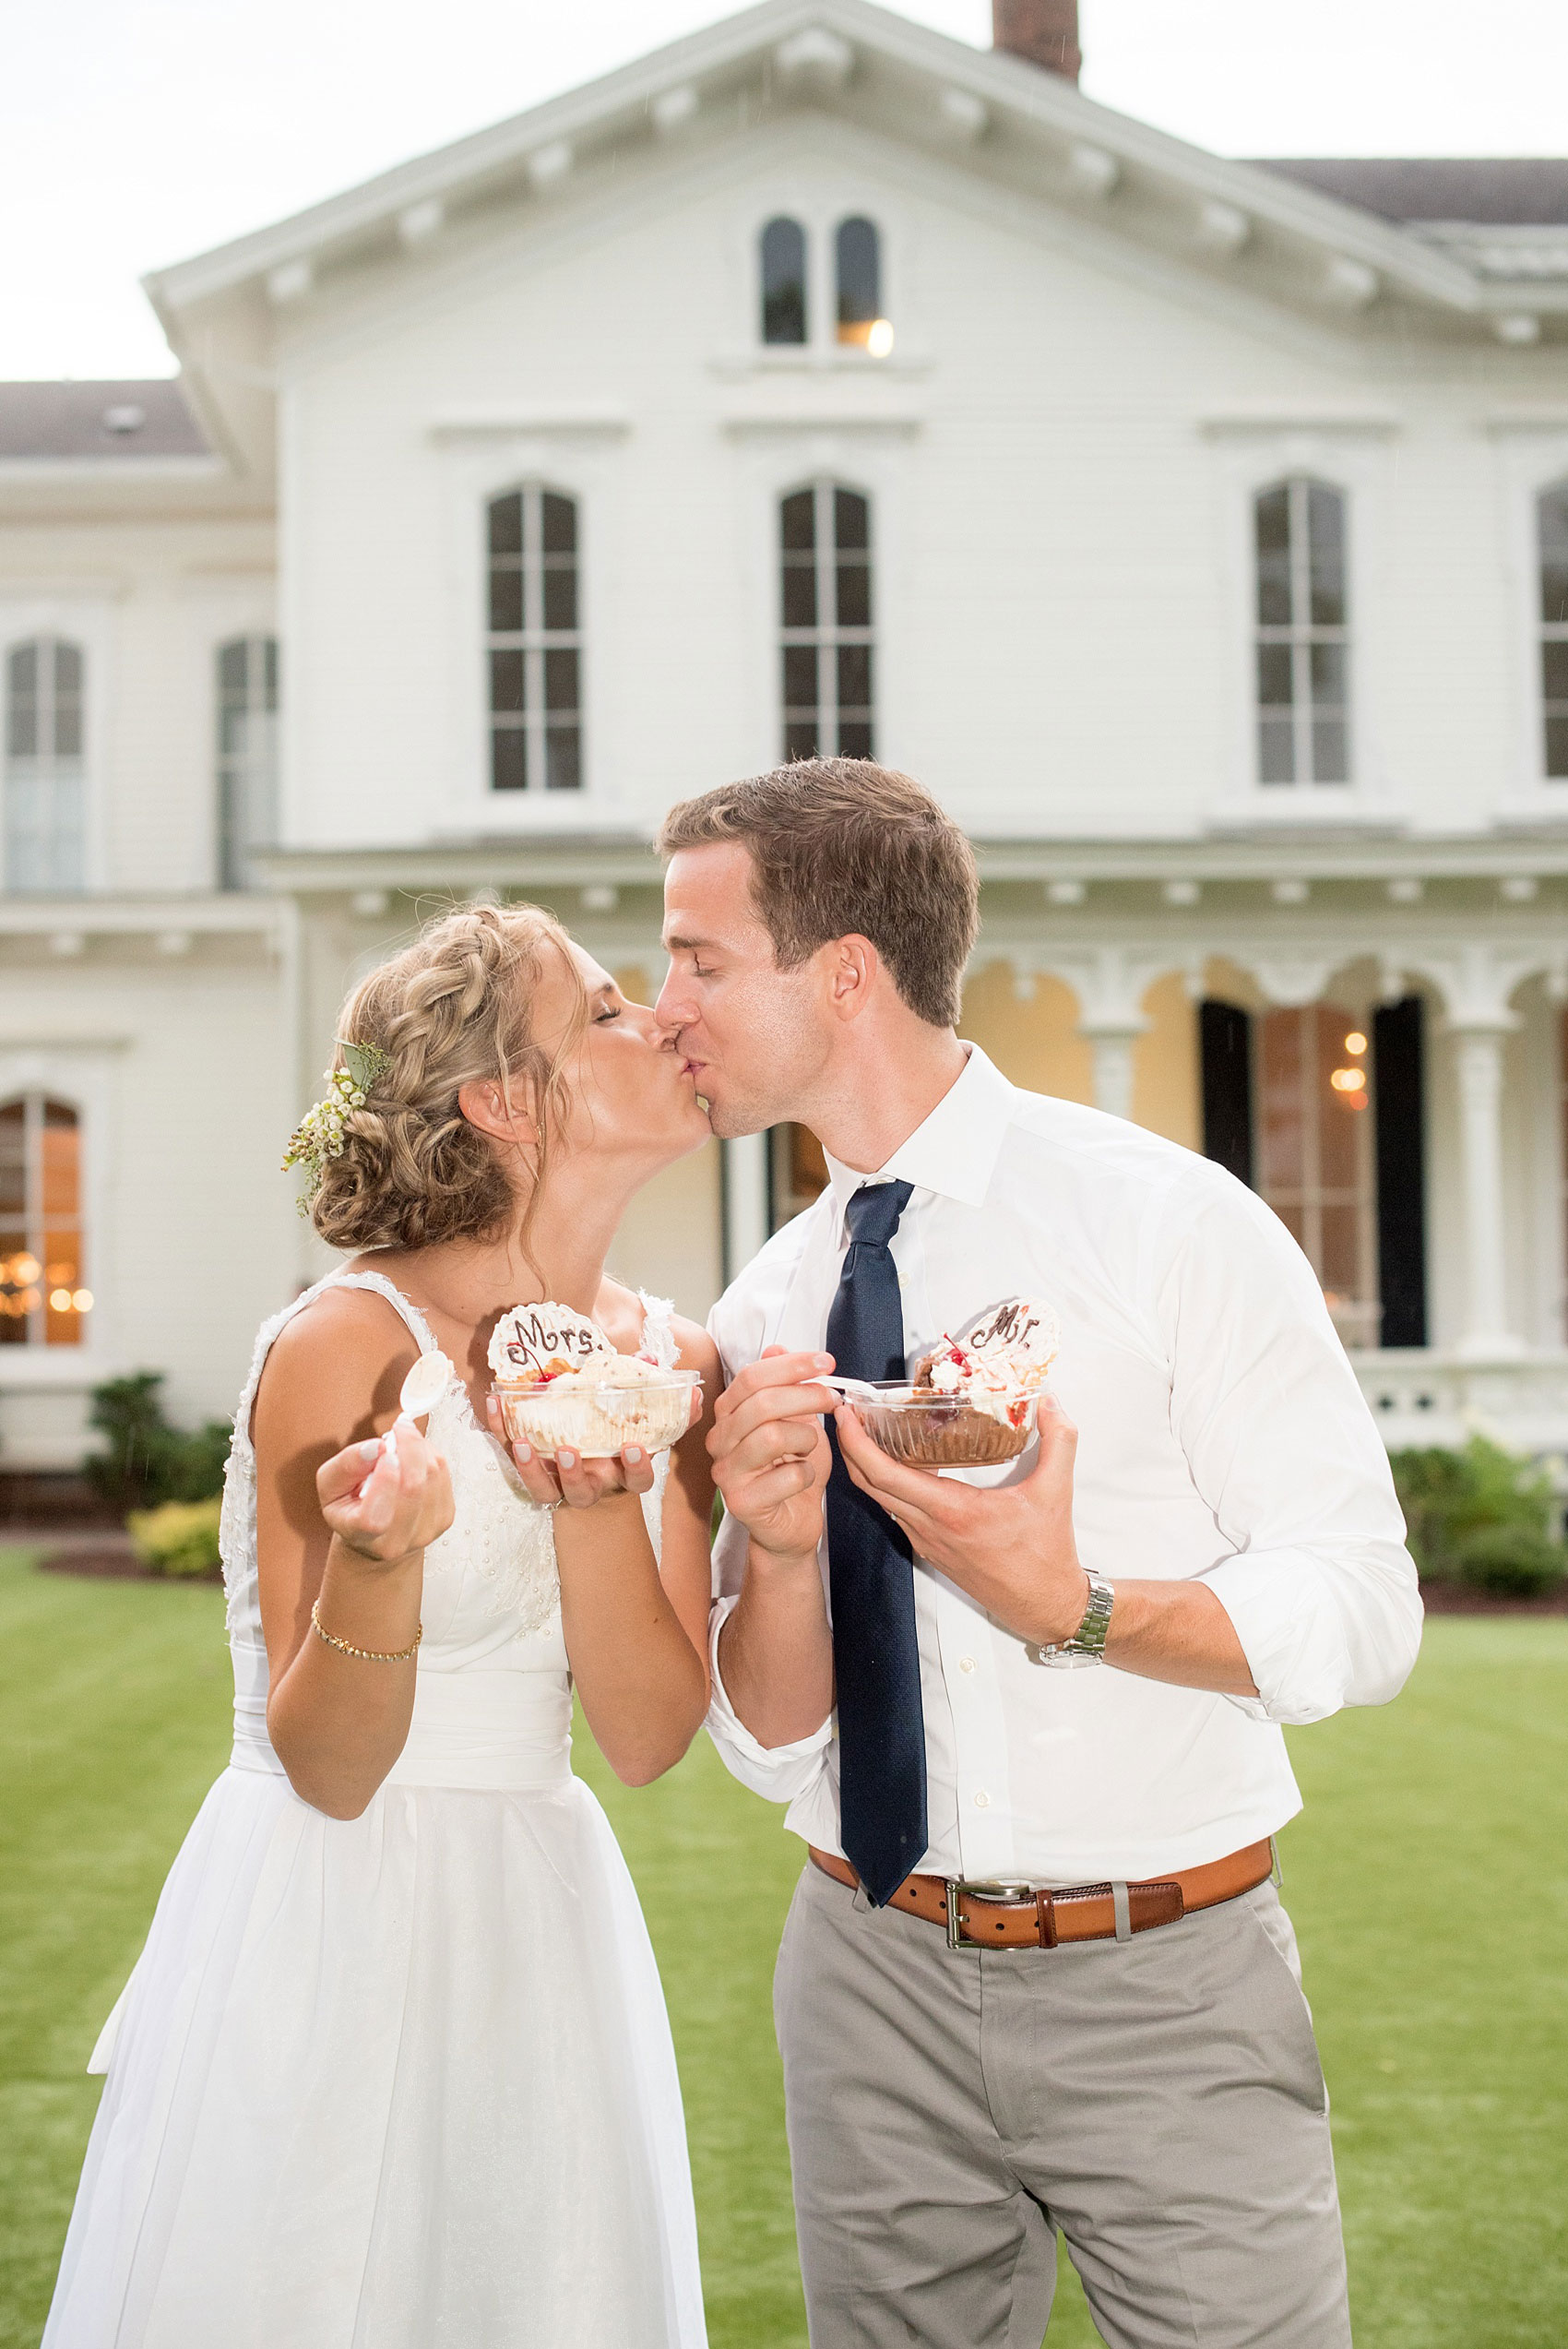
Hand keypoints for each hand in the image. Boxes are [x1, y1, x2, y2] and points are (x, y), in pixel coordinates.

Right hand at [317, 1416, 453, 1563]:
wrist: (378, 1534)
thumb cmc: (350, 1508)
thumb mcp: (331, 1485)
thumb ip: (346, 1465)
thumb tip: (375, 1448)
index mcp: (360, 1536)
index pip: (373, 1520)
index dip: (383, 1482)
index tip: (384, 1453)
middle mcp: (395, 1541)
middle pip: (412, 1488)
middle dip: (407, 1447)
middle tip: (397, 1429)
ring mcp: (424, 1531)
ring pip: (432, 1476)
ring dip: (419, 1447)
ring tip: (402, 1442)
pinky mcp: (444, 1518)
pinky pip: (444, 1474)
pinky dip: (431, 1454)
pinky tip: (415, 1455)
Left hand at [484, 1392, 665, 1510]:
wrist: (595, 1475)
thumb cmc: (616, 1440)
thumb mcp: (633, 1419)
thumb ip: (645, 1391)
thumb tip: (649, 1358)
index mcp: (624, 1474)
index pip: (637, 1479)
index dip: (638, 1467)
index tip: (633, 1448)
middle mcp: (592, 1484)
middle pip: (581, 1491)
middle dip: (573, 1475)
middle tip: (568, 1452)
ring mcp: (559, 1483)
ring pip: (544, 1488)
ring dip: (531, 1468)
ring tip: (523, 1442)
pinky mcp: (531, 1467)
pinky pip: (512, 1455)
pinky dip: (501, 1430)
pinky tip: (495, 1403)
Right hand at [709, 1347, 834, 1560]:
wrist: (792, 1524)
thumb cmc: (793, 1469)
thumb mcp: (796, 1421)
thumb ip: (785, 1385)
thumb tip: (777, 1346)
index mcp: (729, 1414)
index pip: (753, 1376)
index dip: (792, 1365)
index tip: (827, 1362)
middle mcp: (719, 1440)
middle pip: (762, 1403)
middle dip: (807, 1395)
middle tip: (833, 1399)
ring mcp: (726, 1472)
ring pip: (772, 1437)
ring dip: (806, 1438)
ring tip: (812, 1446)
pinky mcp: (740, 1502)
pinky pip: (786, 1476)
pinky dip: (807, 1474)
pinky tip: (804, 1478)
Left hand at [834, 1391, 1088, 1646]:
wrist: (1044, 1606)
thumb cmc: (1045, 1557)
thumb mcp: (1056, 1492)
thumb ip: (1059, 1441)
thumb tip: (1053, 1403)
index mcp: (951, 1511)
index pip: (884, 1474)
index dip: (856, 1442)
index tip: (846, 1414)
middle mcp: (930, 1528)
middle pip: (869, 1485)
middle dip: (849, 1446)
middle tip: (847, 1412)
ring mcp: (927, 1541)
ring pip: (880, 1500)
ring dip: (865, 1466)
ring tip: (866, 1430)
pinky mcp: (932, 1550)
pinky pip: (897, 1511)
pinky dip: (886, 1485)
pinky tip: (898, 1463)